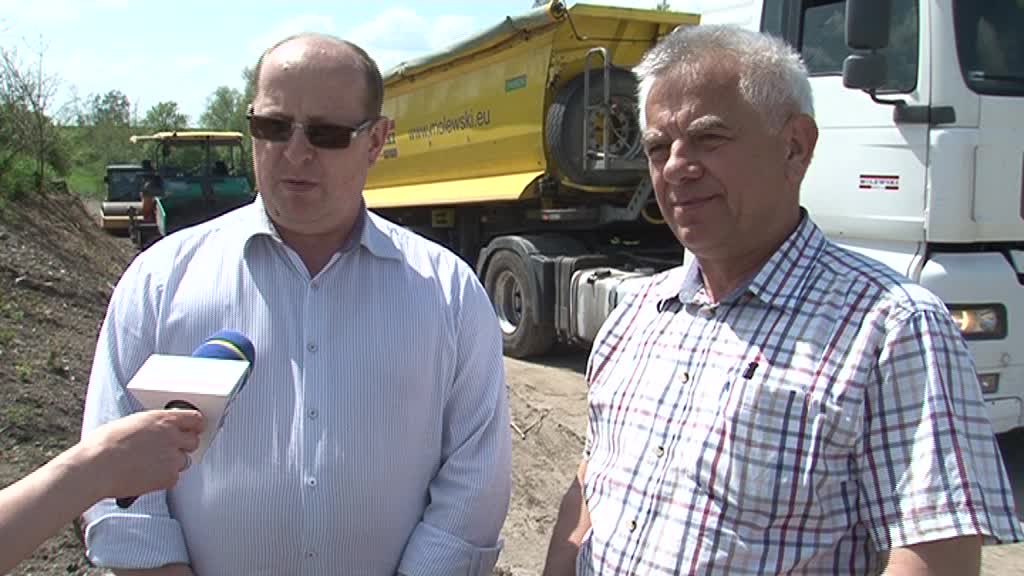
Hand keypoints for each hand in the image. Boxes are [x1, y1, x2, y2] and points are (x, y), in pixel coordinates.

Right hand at [75, 410, 204, 500]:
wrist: (95, 468)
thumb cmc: (103, 446)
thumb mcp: (130, 423)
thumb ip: (150, 426)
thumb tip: (154, 430)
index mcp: (162, 419)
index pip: (195, 419)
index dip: (195, 425)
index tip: (195, 429)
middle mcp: (172, 437)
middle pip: (193, 441)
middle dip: (183, 446)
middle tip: (168, 450)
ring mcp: (172, 458)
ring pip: (184, 461)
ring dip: (172, 463)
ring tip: (149, 465)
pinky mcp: (168, 477)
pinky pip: (174, 478)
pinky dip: (164, 479)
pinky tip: (147, 476)